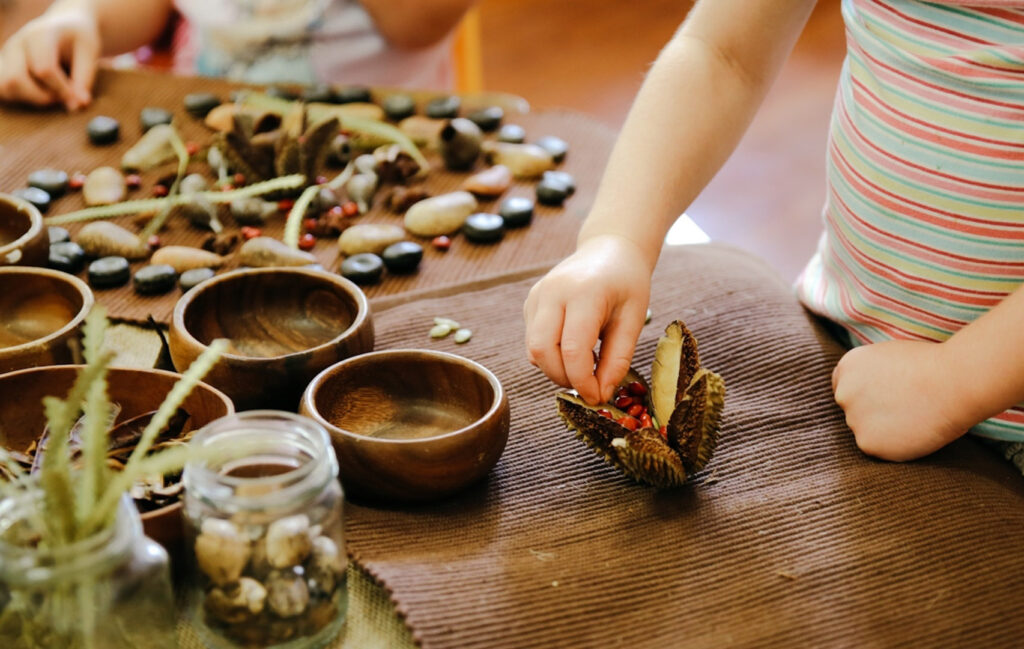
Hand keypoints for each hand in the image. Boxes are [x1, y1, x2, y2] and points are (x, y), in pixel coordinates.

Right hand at [0, 7, 99, 109]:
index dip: (63, 90)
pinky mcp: (3, 65)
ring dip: (31, 99)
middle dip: (44, 96)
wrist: (65, 26)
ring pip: (5, 86)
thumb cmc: (79, 39)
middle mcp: (17, 42)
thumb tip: (77, 106)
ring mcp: (6, 54)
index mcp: (40, 34)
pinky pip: (3, 89)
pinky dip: (21, 97)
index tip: (80, 100)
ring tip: (53, 94)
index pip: (44, 68)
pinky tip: (40, 93)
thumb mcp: (90, 52)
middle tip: (65, 97)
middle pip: (16, 79)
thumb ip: (84, 79)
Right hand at [524, 234, 651, 405]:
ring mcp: (537, 296)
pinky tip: (573, 348)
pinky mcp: (530, 302)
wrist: (609, 249)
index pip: (573, 349)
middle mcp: (553, 292)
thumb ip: (618, 359)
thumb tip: (601, 393)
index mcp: (584, 293)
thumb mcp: (633, 319)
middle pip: (541, 351)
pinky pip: (533, 340)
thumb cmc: (627, 283)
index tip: (596, 397)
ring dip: (555, 368)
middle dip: (562, 378)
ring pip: (533, 349)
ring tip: (584, 365)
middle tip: (587, 386)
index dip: (582, 381)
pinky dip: (551, 355)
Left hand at [832, 339, 973, 460]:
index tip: (882, 400)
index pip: (844, 386)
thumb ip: (872, 373)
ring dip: (885, 430)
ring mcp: (852, 419)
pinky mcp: (867, 443)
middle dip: (872, 413)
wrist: (954, 383)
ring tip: (915, 418)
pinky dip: (896, 446)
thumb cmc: (934, 366)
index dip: (864, 394)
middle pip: (852, 410)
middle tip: (904, 411)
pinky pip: (880, 449)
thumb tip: (872, 389)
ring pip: (866, 431)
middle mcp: (843, 392)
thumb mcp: (891, 356)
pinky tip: (916, 432)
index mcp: (848, 366)